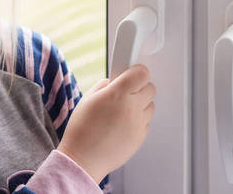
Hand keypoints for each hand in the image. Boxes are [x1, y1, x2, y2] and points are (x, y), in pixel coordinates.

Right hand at [57, 64, 155, 183]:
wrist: (83, 160)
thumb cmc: (82, 131)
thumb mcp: (88, 99)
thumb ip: (104, 86)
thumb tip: (113, 82)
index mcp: (118, 93)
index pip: (142, 73)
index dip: (137, 72)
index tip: (132, 74)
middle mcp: (132, 107)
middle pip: (150, 88)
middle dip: (140, 87)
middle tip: (126, 92)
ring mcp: (138, 123)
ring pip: (150, 105)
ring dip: (140, 104)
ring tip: (122, 112)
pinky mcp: (140, 137)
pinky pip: (146, 122)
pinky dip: (138, 121)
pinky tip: (122, 125)